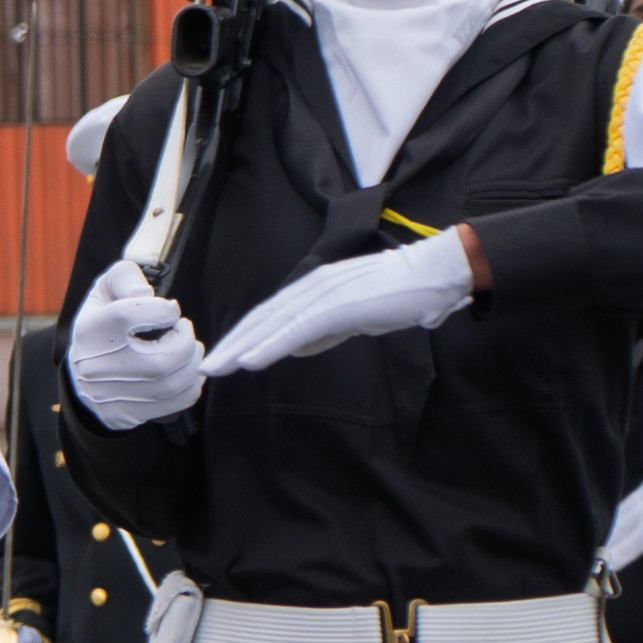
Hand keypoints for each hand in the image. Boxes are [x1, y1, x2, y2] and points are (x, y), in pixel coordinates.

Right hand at [68, 260, 203, 429]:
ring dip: (192, 362)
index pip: (128, 314)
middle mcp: (96, 366)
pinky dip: (190, 384)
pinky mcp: (124, 414)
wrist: (80, 378)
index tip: (169, 309)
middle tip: (184, 330)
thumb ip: (124, 277)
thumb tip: (147, 293)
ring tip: (189, 348)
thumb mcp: (103, 292)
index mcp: (90, 330)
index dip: (162, 309)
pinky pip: (174, 402)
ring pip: (171, 383)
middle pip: (160, 360)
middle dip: (185, 342)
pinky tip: (185, 370)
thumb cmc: (100, 327)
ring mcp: (109, 395)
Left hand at [203, 230, 476, 381]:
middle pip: (262, 318)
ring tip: (219, 367)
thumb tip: (295, 349)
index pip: (270, 315)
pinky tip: (250, 361)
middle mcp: (312, 286)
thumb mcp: (354, 317)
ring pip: (273, 324)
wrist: (434, 274)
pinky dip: (270, 346)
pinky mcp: (337, 306)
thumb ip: (323, 331)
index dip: (245, 335)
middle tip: (208, 366)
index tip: (225, 356)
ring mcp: (323, 294)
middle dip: (233, 343)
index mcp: (314, 287)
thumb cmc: (400, 295)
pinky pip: (297, 330)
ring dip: (242, 347)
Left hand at [597, 438, 642, 574]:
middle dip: (605, 542)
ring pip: (629, 527)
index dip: (612, 529)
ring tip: (593, 568)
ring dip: (611, 550)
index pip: (627, 510)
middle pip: (622, 518)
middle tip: (586, 563)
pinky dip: (629, 549)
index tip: (598, 547)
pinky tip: (616, 562)